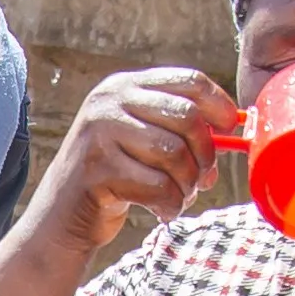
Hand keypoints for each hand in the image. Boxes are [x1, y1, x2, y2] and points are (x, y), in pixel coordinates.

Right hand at [34, 66, 242, 253]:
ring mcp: (99, 134)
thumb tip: (231, 133)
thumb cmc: (115, 176)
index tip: (229, 128)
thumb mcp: (142, 139)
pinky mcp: (97, 170)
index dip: (218, 105)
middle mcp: (109, 102)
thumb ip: (180, 130)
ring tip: (179, 196)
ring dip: (187, 185)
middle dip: (204, 155)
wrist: (63, 214)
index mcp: (125, 86)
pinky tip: (162, 210)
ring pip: (175, 154)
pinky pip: (158, 187)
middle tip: (201, 178)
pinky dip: (170, 205)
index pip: (188, 81)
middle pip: (187, 118)